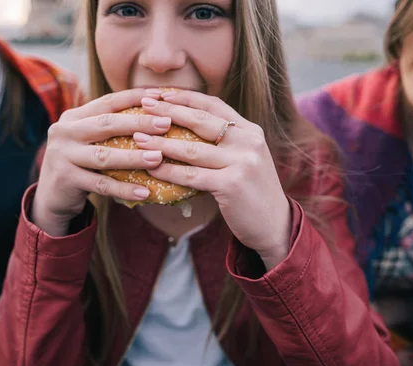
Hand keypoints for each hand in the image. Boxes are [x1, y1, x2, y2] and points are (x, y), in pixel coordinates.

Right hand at [32, 89, 167, 235]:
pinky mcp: (65, 179)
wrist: (52, 197)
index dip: (134, 97)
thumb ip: (110, 128)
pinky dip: (124, 189)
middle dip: (139, 122)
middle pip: (107, 124)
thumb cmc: (81, 165)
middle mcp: (65, 131)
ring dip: (134, 157)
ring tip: (158, 158)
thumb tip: (155, 115)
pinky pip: (101, 184)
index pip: (108, 102)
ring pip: (104, 155)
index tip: (161, 95)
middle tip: (166, 123)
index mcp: (73, 117)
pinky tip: (144, 192)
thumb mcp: (90, 141)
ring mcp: (62, 155)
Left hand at [135, 91, 291, 267]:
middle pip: (201, 120)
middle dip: (168, 111)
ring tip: (138, 138)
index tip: (160, 93)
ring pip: (192, 149)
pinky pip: (192, 176)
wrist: (274, 225)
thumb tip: (188, 127)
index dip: (185, 97)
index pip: (214, 105)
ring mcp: (242, 162)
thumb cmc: (252, 193)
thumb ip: (225, 142)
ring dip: (161, 143)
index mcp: (250, 131)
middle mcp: (248, 142)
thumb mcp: (245, 159)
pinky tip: (151, 169)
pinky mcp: (232, 184)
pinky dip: (169, 171)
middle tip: (143, 104)